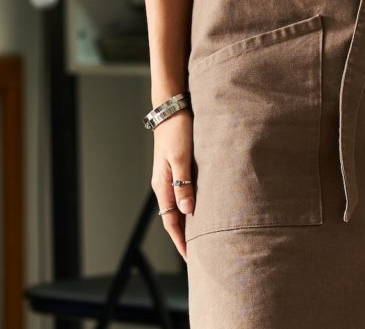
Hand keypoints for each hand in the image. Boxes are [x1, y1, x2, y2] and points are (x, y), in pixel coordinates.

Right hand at [150, 109, 194, 260]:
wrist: (172, 107)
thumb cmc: (177, 130)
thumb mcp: (181, 157)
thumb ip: (184, 184)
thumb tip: (188, 211)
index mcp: (162, 185)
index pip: (170, 221)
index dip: (180, 241)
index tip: (191, 258)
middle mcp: (164, 185)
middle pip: (173, 218)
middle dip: (184, 237)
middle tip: (199, 254)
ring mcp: (169, 177)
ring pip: (178, 207)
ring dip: (187, 223)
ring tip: (202, 237)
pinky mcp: (177, 169)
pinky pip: (182, 195)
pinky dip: (190, 208)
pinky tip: (201, 210)